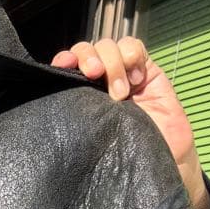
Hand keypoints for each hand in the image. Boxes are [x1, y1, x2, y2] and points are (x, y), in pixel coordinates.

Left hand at [51, 37, 209, 208]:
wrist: (158, 163)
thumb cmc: (120, 155)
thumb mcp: (91, 135)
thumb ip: (77, 113)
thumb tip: (52, 100)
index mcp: (80, 95)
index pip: (68, 65)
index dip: (65, 59)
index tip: (63, 65)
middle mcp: (99, 82)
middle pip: (87, 49)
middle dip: (88, 57)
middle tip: (94, 74)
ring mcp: (123, 73)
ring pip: (109, 46)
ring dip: (112, 63)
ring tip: (121, 93)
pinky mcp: (145, 69)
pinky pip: (134, 47)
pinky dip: (132, 56)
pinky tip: (136, 80)